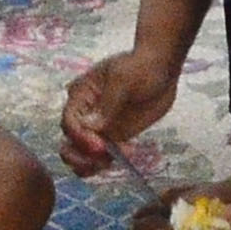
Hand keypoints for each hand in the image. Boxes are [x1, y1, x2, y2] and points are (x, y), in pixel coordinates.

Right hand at [62, 45, 180, 177]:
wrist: (161, 68)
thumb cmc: (140, 66)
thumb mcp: (123, 79)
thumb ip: (107, 103)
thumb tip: (89, 127)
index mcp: (81, 95)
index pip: (69, 122)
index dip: (80, 137)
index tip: (99, 146)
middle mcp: (85, 113)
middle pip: (69, 142)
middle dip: (79, 156)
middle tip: (101, 158)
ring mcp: (99, 127)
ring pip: (82, 154)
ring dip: (92, 164)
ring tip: (112, 161)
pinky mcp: (114, 136)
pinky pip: (102, 156)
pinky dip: (108, 162)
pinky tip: (128, 153)